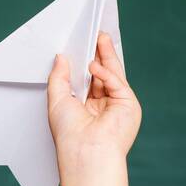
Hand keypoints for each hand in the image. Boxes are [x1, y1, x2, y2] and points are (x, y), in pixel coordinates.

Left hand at [46, 31, 141, 158]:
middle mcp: (102, 106)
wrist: (85, 151)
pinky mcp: (128, 104)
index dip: (85, 63)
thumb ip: (59, 77)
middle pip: (102, 74)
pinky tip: (94, 65)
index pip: (87, 80)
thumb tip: (61, 57)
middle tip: (95, 34)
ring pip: (113, 74)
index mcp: (85, 108)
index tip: (81, 45)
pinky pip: (117, 82)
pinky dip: (106, 72)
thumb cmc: (69, 134)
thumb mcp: (56, 99)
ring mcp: (117, 105)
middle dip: (99, 54)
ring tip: (99, 37)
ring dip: (106, 55)